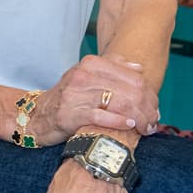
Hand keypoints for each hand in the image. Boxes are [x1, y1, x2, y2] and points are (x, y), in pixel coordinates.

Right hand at [34, 53, 158, 143]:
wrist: (38, 116)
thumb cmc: (69, 97)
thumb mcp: (87, 76)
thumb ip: (113, 68)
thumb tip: (139, 68)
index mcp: (92, 64)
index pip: (134, 77)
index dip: (150, 95)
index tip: (154, 109)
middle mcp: (84, 75)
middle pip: (131, 91)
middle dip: (148, 109)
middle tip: (154, 122)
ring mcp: (77, 94)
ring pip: (121, 104)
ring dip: (140, 118)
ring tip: (146, 128)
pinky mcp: (71, 114)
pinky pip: (102, 117)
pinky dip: (120, 121)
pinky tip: (130, 125)